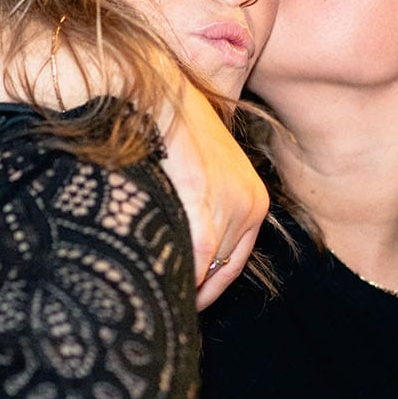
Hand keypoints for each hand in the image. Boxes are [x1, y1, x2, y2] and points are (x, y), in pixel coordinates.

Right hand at [157, 87, 267, 309]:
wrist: (161, 89)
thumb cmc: (170, 129)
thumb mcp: (199, 172)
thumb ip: (197, 212)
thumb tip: (179, 256)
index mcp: (253, 202)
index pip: (230, 268)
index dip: (202, 292)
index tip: (178, 306)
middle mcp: (249, 208)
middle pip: (216, 274)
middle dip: (186, 294)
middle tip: (157, 310)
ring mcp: (229, 207)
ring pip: (203, 272)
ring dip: (175, 289)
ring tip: (144, 301)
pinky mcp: (203, 204)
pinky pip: (191, 260)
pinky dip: (172, 276)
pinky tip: (148, 285)